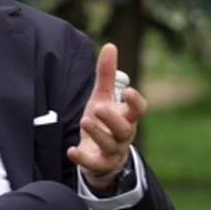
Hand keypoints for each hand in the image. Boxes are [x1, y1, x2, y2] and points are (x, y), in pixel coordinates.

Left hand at [67, 43, 146, 191]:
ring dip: (98, 134)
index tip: (130, 91)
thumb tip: (110, 45)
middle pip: (124, 129)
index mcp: (127, 117)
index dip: (136, 103)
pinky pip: (93, 164)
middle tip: (99, 107)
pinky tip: (71, 151)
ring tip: (85, 121)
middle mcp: (123, 135)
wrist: (101, 155)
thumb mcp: (104, 96)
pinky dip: (83, 158)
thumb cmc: (104, 121)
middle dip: (113, 119)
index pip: (139, 111)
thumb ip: (107, 74)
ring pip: (110, 145)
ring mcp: (112, 151)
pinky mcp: (99, 164)